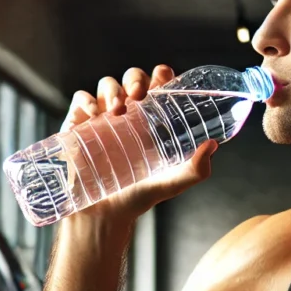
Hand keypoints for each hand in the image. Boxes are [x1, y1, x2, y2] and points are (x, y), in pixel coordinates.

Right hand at [61, 65, 217, 223]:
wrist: (105, 214)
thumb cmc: (138, 196)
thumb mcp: (171, 183)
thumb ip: (196, 169)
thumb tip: (213, 145)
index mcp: (151, 120)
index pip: (157, 85)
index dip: (161, 76)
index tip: (164, 81)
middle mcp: (127, 114)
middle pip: (132, 78)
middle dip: (136, 78)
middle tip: (139, 95)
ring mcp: (102, 118)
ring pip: (107, 85)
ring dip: (113, 89)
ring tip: (118, 111)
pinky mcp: (78, 125)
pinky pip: (80, 100)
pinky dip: (87, 101)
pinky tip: (94, 115)